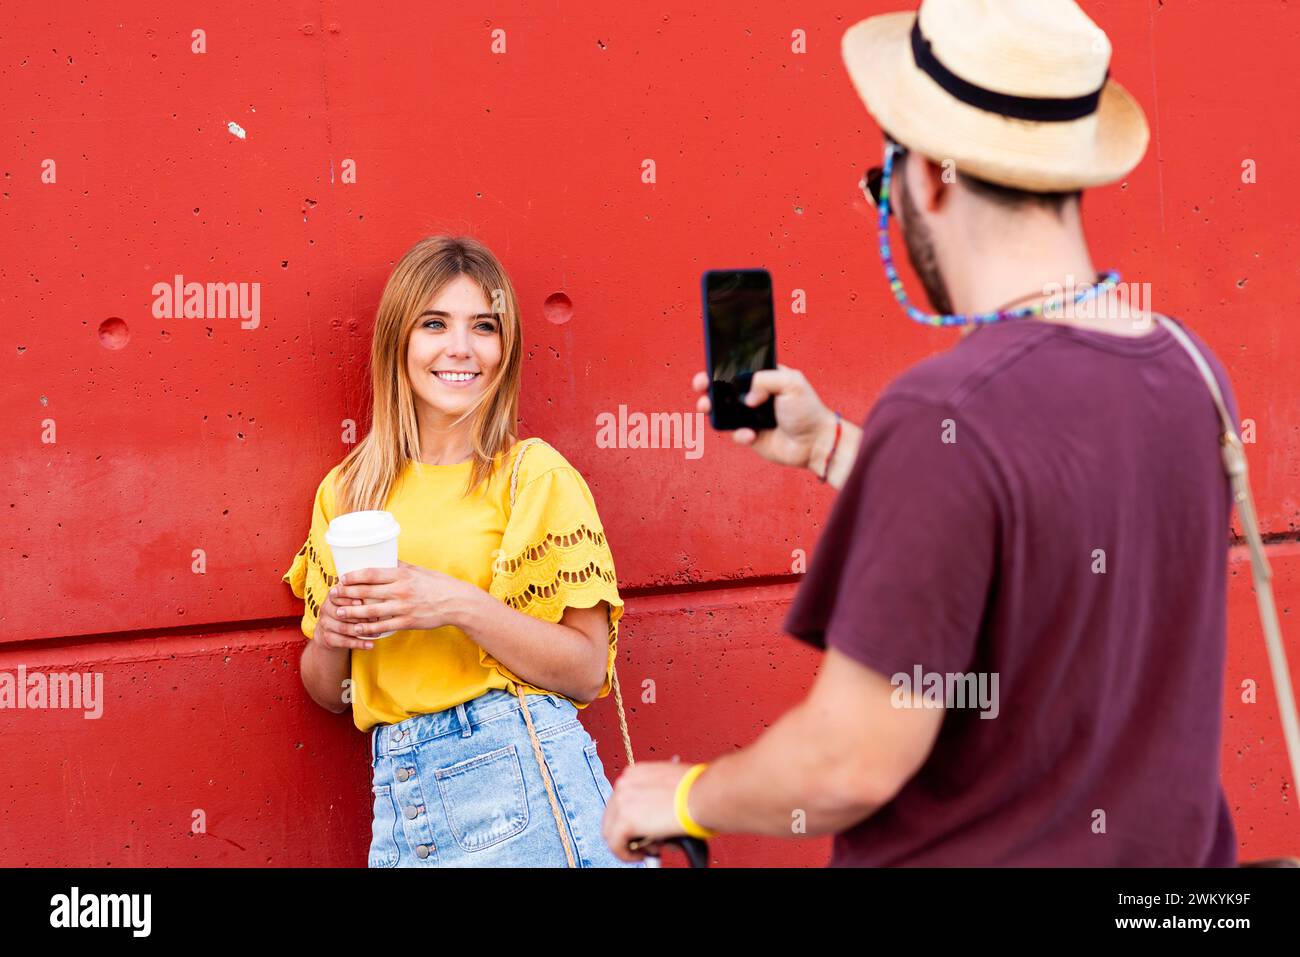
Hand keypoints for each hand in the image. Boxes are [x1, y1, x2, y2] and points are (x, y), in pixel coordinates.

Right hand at [313, 593, 373, 650]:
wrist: (330, 630)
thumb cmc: (348, 608)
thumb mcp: (351, 598)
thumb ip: (360, 590)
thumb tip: (379, 584)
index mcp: (332, 596)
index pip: (338, 595)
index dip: (349, 599)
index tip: (361, 602)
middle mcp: (325, 609)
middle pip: (341, 613)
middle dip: (359, 616)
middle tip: (376, 618)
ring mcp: (325, 624)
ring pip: (343, 628)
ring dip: (362, 631)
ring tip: (377, 633)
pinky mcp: (327, 638)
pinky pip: (344, 642)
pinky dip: (359, 644)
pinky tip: (371, 645)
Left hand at [328, 559, 477, 636]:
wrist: (456, 602)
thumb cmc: (437, 584)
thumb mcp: (418, 570)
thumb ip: (400, 566)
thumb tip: (385, 557)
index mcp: (402, 575)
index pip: (371, 573)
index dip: (353, 576)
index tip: (342, 578)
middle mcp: (400, 590)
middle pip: (366, 591)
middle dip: (346, 594)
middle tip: (333, 595)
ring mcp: (403, 607)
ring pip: (370, 611)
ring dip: (352, 612)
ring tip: (339, 612)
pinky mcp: (407, 622)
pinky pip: (383, 626)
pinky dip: (368, 628)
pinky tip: (358, 629)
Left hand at [602, 760, 695, 862]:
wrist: (704, 795)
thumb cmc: (699, 790)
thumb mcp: (672, 788)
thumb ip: (658, 801)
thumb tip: (656, 823)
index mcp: (636, 772)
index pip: (622, 800)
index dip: (632, 818)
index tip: (644, 829)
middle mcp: (625, 783)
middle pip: (612, 815)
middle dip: (628, 832)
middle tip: (648, 843)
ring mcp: (622, 801)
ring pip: (610, 831)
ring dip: (628, 844)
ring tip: (650, 849)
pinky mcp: (625, 821)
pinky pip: (615, 845)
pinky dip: (626, 855)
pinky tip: (644, 855)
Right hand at [692, 365, 835, 469]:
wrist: (814, 443)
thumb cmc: (807, 410)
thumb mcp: (791, 383)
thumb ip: (765, 380)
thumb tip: (746, 398)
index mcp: (765, 378)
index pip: (738, 369)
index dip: (721, 368)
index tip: (708, 368)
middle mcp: (755, 395)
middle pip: (724, 388)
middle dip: (708, 387)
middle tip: (700, 387)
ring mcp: (751, 416)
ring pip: (723, 411)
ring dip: (712, 409)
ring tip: (707, 408)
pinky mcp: (750, 436)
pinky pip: (734, 433)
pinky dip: (739, 434)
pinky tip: (751, 435)